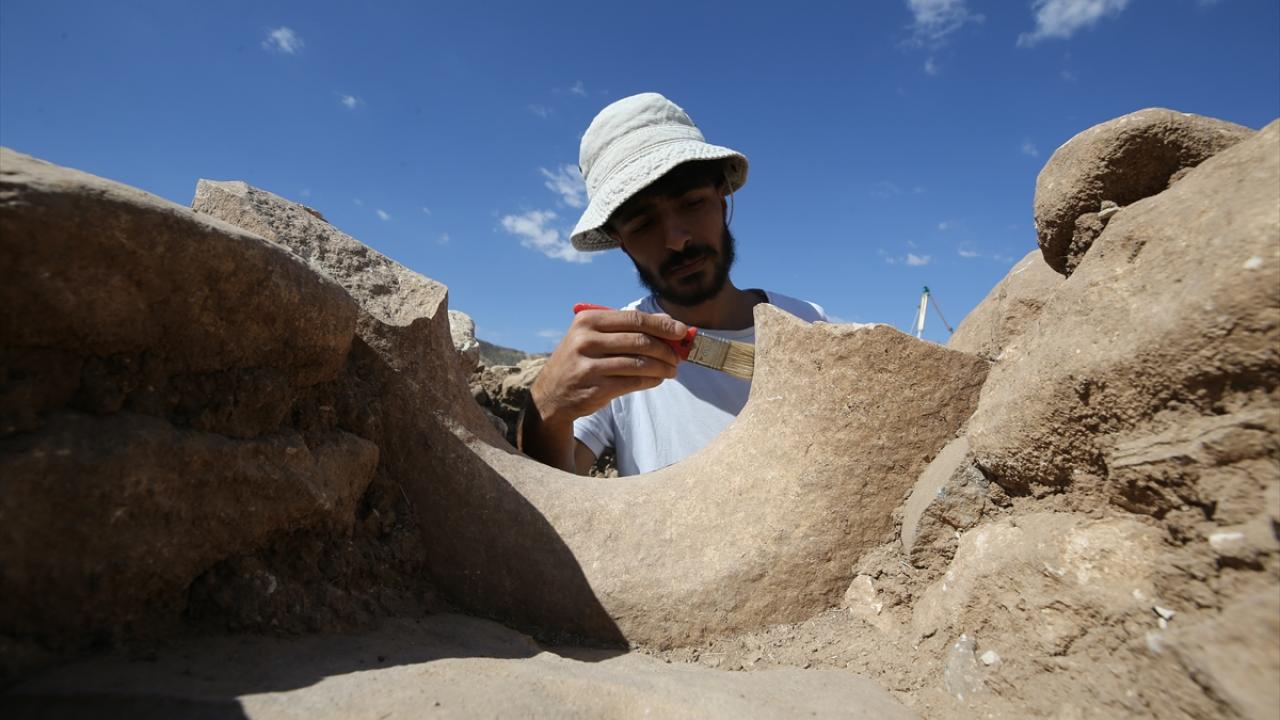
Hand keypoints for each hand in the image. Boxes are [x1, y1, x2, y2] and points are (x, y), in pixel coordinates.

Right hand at [530, 308, 688, 427]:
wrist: (551, 394)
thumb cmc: (581, 360)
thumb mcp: (595, 337)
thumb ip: (628, 328)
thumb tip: (668, 321)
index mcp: (587, 320)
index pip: (633, 318)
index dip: (662, 325)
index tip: (682, 331)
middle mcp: (585, 340)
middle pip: (639, 341)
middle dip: (665, 348)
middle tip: (678, 356)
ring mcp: (588, 366)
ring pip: (638, 363)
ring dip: (661, 367)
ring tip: (672, 370)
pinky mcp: (594, 389)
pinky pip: (632, 382)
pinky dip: (650, 380)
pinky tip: (658, 379)